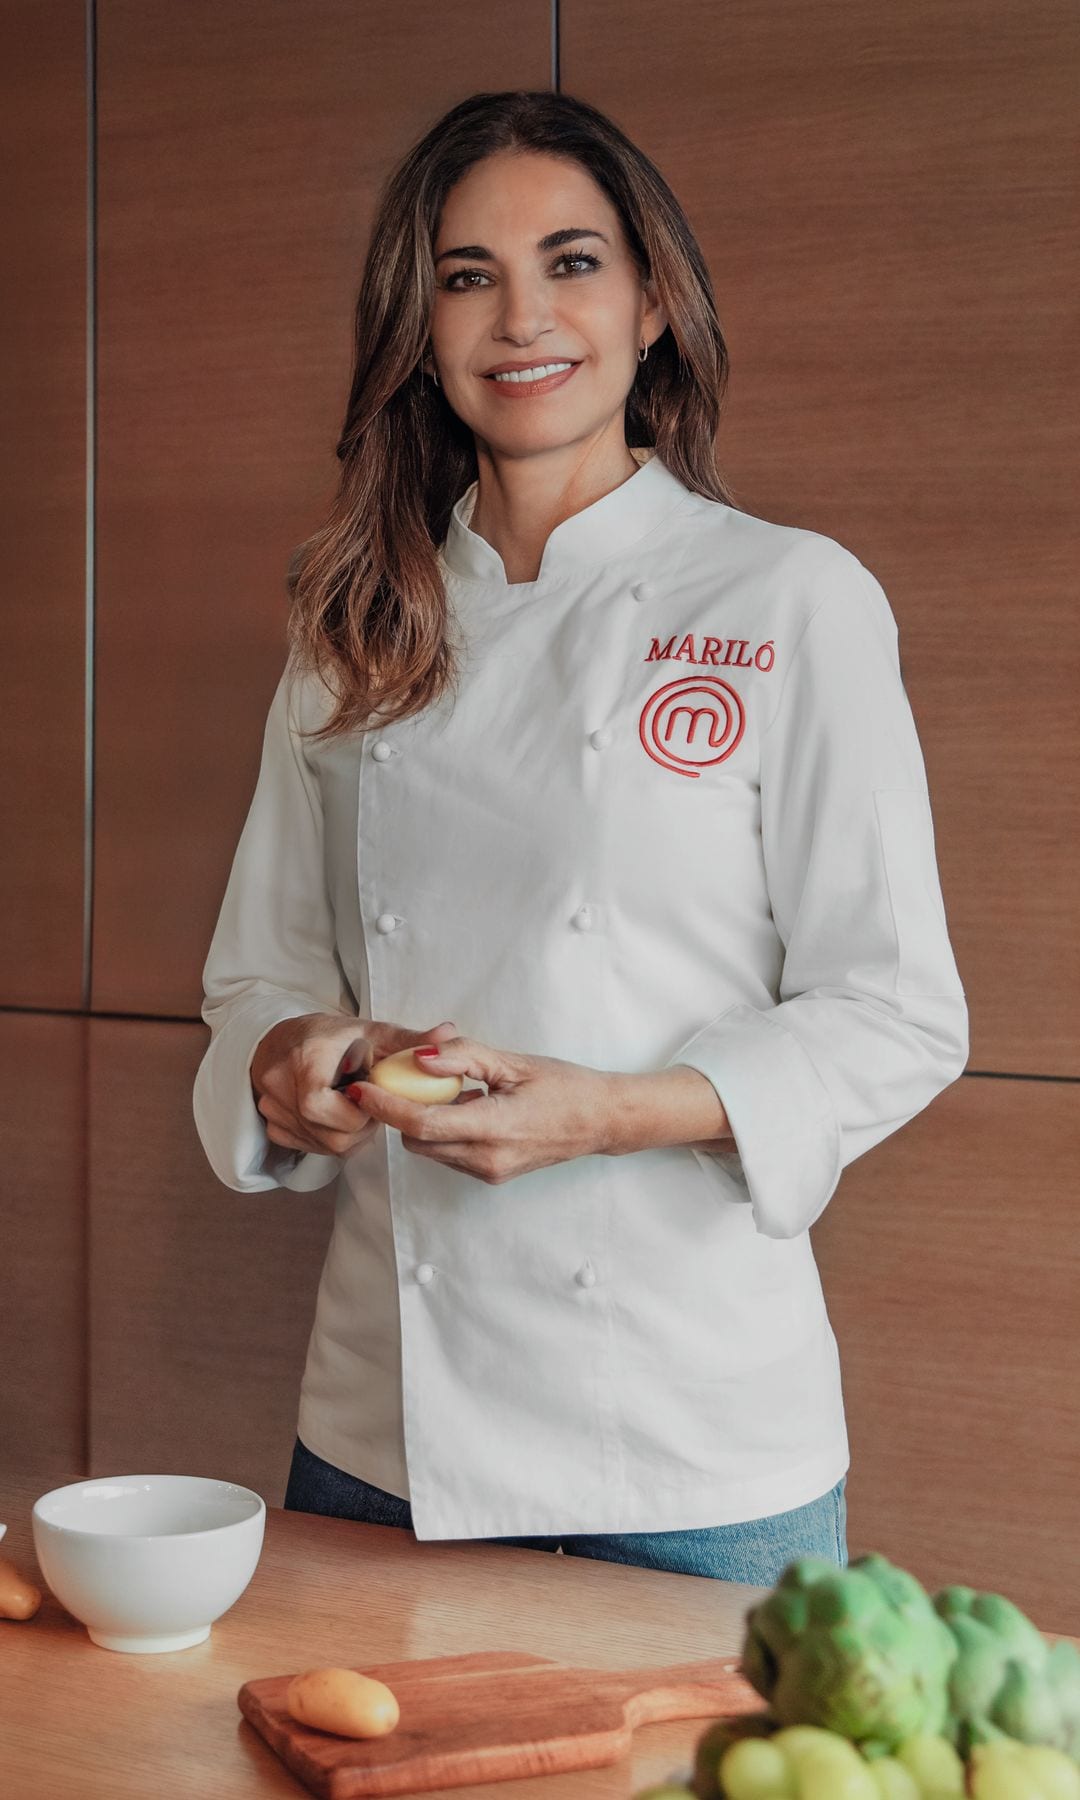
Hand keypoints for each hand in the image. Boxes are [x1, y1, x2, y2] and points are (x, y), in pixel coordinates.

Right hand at [250, 1014, 459, 1157]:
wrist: (283, 1041)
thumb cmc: (332, 1037)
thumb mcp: (371, 1032)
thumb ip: (410, 1039)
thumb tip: (450, 1033)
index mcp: (305, 1058)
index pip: (322, 1106)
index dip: (357, 1111)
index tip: (372, 1094)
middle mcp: (279, 1084)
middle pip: (330, 1136)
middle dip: (359, 1127)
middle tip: (368, 1102)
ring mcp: (271, 1107)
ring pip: (323, 1147)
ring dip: (348, 1135)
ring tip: (352, 1106)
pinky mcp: (272, 1124)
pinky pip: (309, 1147)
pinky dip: (329, 1138)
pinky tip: (335, 1115)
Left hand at [345, 1034, 620, 1183]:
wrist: (600, 1120)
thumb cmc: (564, 1086)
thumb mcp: (513, 1062)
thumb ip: (464, 1056)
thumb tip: (419, 1056)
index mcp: (494, 1128)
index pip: (422, 1124)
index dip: (386, 1107)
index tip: (362, 1089)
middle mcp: (488, 1159)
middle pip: (418, 1141)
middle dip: (402, 1114)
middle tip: (404, 1080)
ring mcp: (490, 1172)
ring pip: (431, 1150)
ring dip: (425, 1123)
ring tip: (451, 1092)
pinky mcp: (492, 1176)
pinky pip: (451, 1155)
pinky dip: (445, 1131)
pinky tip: (468, 1108)